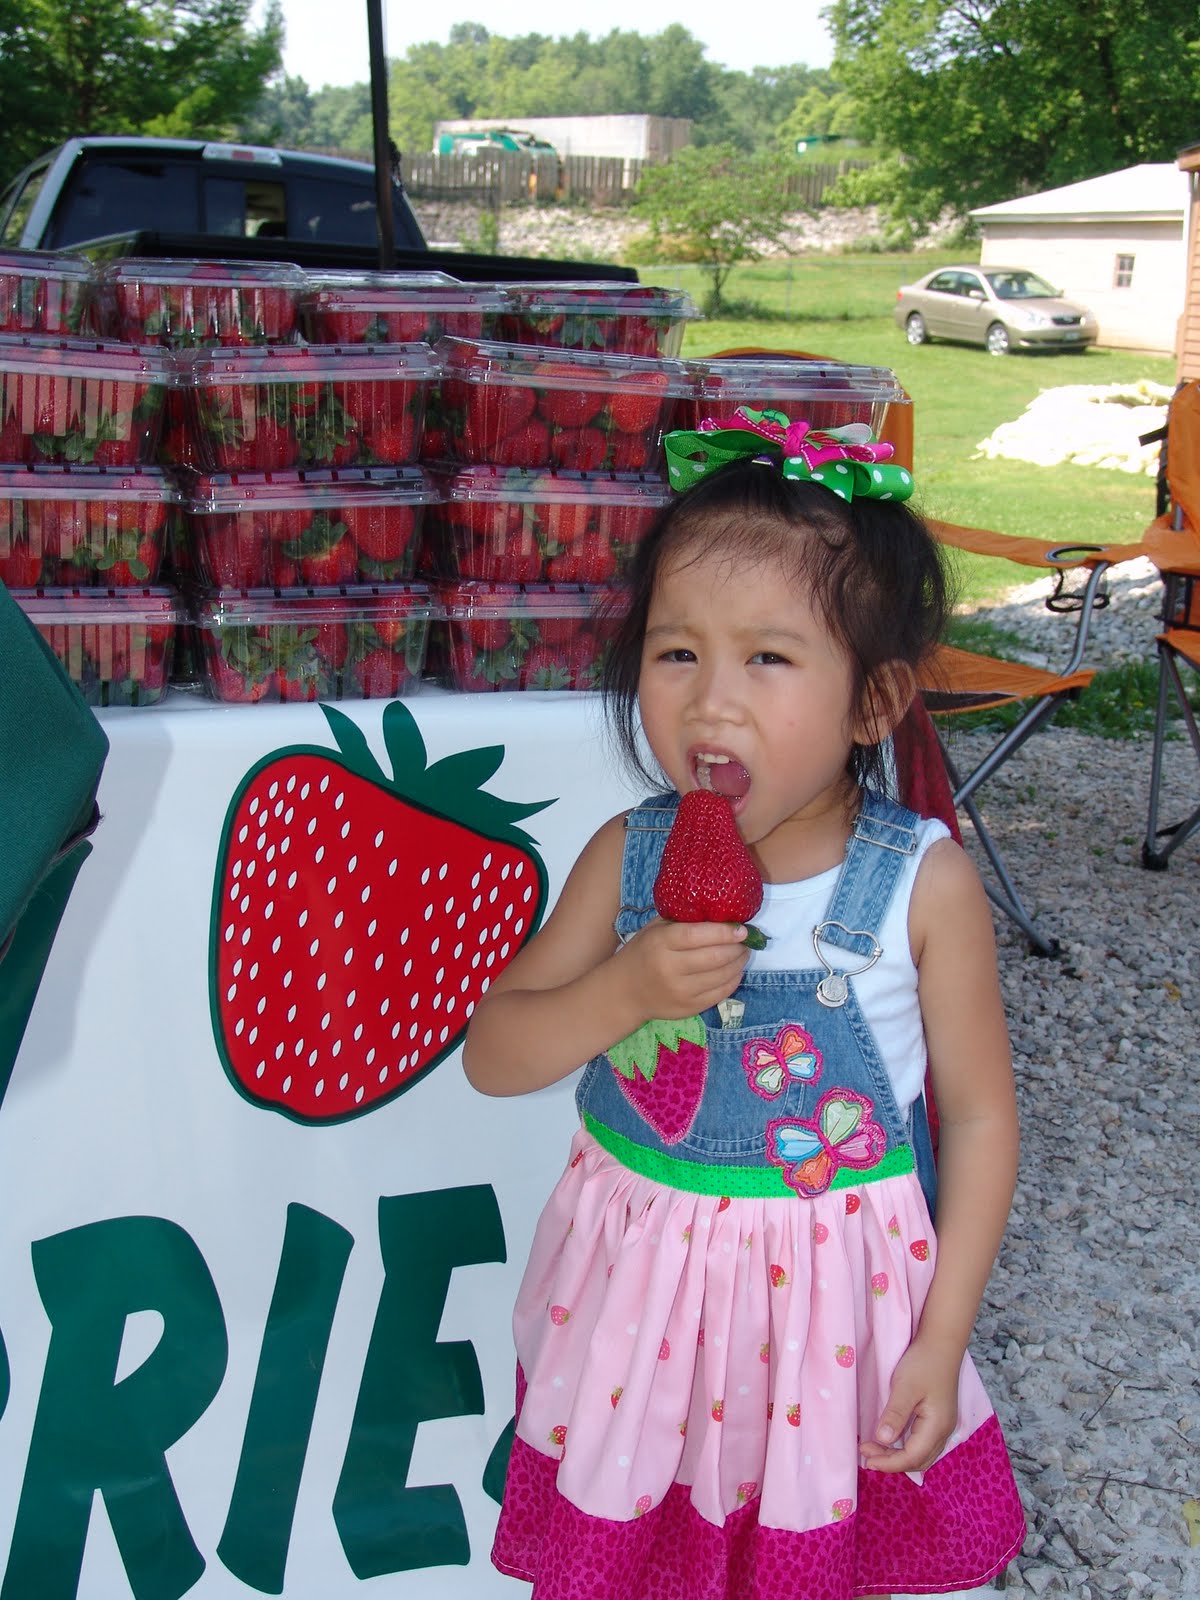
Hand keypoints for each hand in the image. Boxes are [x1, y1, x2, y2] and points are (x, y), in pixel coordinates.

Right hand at [614, 916, 749, 1022]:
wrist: (624, 992)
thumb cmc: (642, 953)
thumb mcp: (654, 930)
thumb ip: (682, 920)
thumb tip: (719, 912)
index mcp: (661, 943)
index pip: (698, 936)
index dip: (724, 932)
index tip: (742, 929)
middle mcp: (670, 968)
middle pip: (714, 957)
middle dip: (737, 948)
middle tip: (746, 941)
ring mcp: (681, 991)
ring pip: (721, 976)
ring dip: (739, 963)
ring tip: (743, 953)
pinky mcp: (689, 1008)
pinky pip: (720, 994)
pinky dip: (734, 980)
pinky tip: (735, 970)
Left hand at [859, 1335, 961, 1473]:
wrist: (942, 1343)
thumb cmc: (923, 1363)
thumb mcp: (905, 1387)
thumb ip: (895, 1415)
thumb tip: (883, 1440)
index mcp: (937, 1427)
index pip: (912, 1457)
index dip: (889, 1463)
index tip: (866, 1459)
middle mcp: (943, 1431)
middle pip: (918, 1461)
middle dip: (892, 1463)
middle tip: (866, 1455)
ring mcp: (943, 1426)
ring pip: (921, 1454)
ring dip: (898, 1457)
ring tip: (874, 1450)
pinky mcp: (939, 1418)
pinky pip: (923, 1444)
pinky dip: (906, 1448)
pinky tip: (891, 1440)